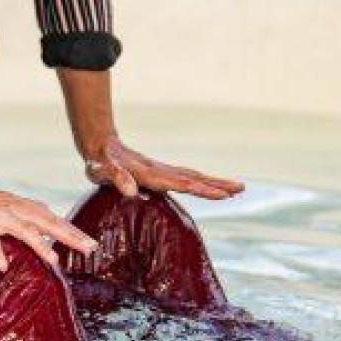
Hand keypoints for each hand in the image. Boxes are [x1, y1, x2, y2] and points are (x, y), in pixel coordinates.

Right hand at [0, 178, 98, 271]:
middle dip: (68, 235)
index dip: (74, 232)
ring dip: (39, 244)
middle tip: (87, 248)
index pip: (55, 221)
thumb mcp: (15, 207)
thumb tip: (54, 223)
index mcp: (27, 208)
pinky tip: (3, 266)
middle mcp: (17, 210)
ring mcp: (0, 216)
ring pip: (23, 230)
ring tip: (54, 260)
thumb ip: (34, 215)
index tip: (93, 244)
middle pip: (47, 223)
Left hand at [84, 135, 243, 201]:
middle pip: (194, 178)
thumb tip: (130, 192)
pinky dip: (202, 182)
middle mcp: (161, 172)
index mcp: (151, 174)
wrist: (100, 146)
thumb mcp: (101, 170)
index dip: (201, 189)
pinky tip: (211, 187)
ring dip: (214, 183)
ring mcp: (162, 171)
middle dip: (217, 185)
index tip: (222, 194)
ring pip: (193, 177)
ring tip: (236, 188)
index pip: (181, 183)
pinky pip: (186, 178)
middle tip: (240, 189)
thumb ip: (115, 178)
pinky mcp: (160, 174)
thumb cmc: (100, 162)